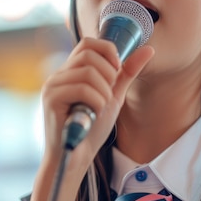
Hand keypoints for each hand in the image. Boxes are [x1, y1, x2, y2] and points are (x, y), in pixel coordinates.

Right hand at [40, 37, 153, 168]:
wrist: (77, 157)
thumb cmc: (91, 129)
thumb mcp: (114, 95)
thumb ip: (126, 72)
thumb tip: (149, 49)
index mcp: (70, 72)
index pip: (88, 42)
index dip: (107, 50)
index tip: (117, 69)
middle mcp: (58, 75)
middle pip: (88, 53)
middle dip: (108, 73)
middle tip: (108, 94)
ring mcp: (52, 86)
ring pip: (87, 72)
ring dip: (103, 92)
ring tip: (100, 108)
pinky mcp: (51, 99)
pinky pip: (82, 89)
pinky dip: (96, 101)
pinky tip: (93, 115)